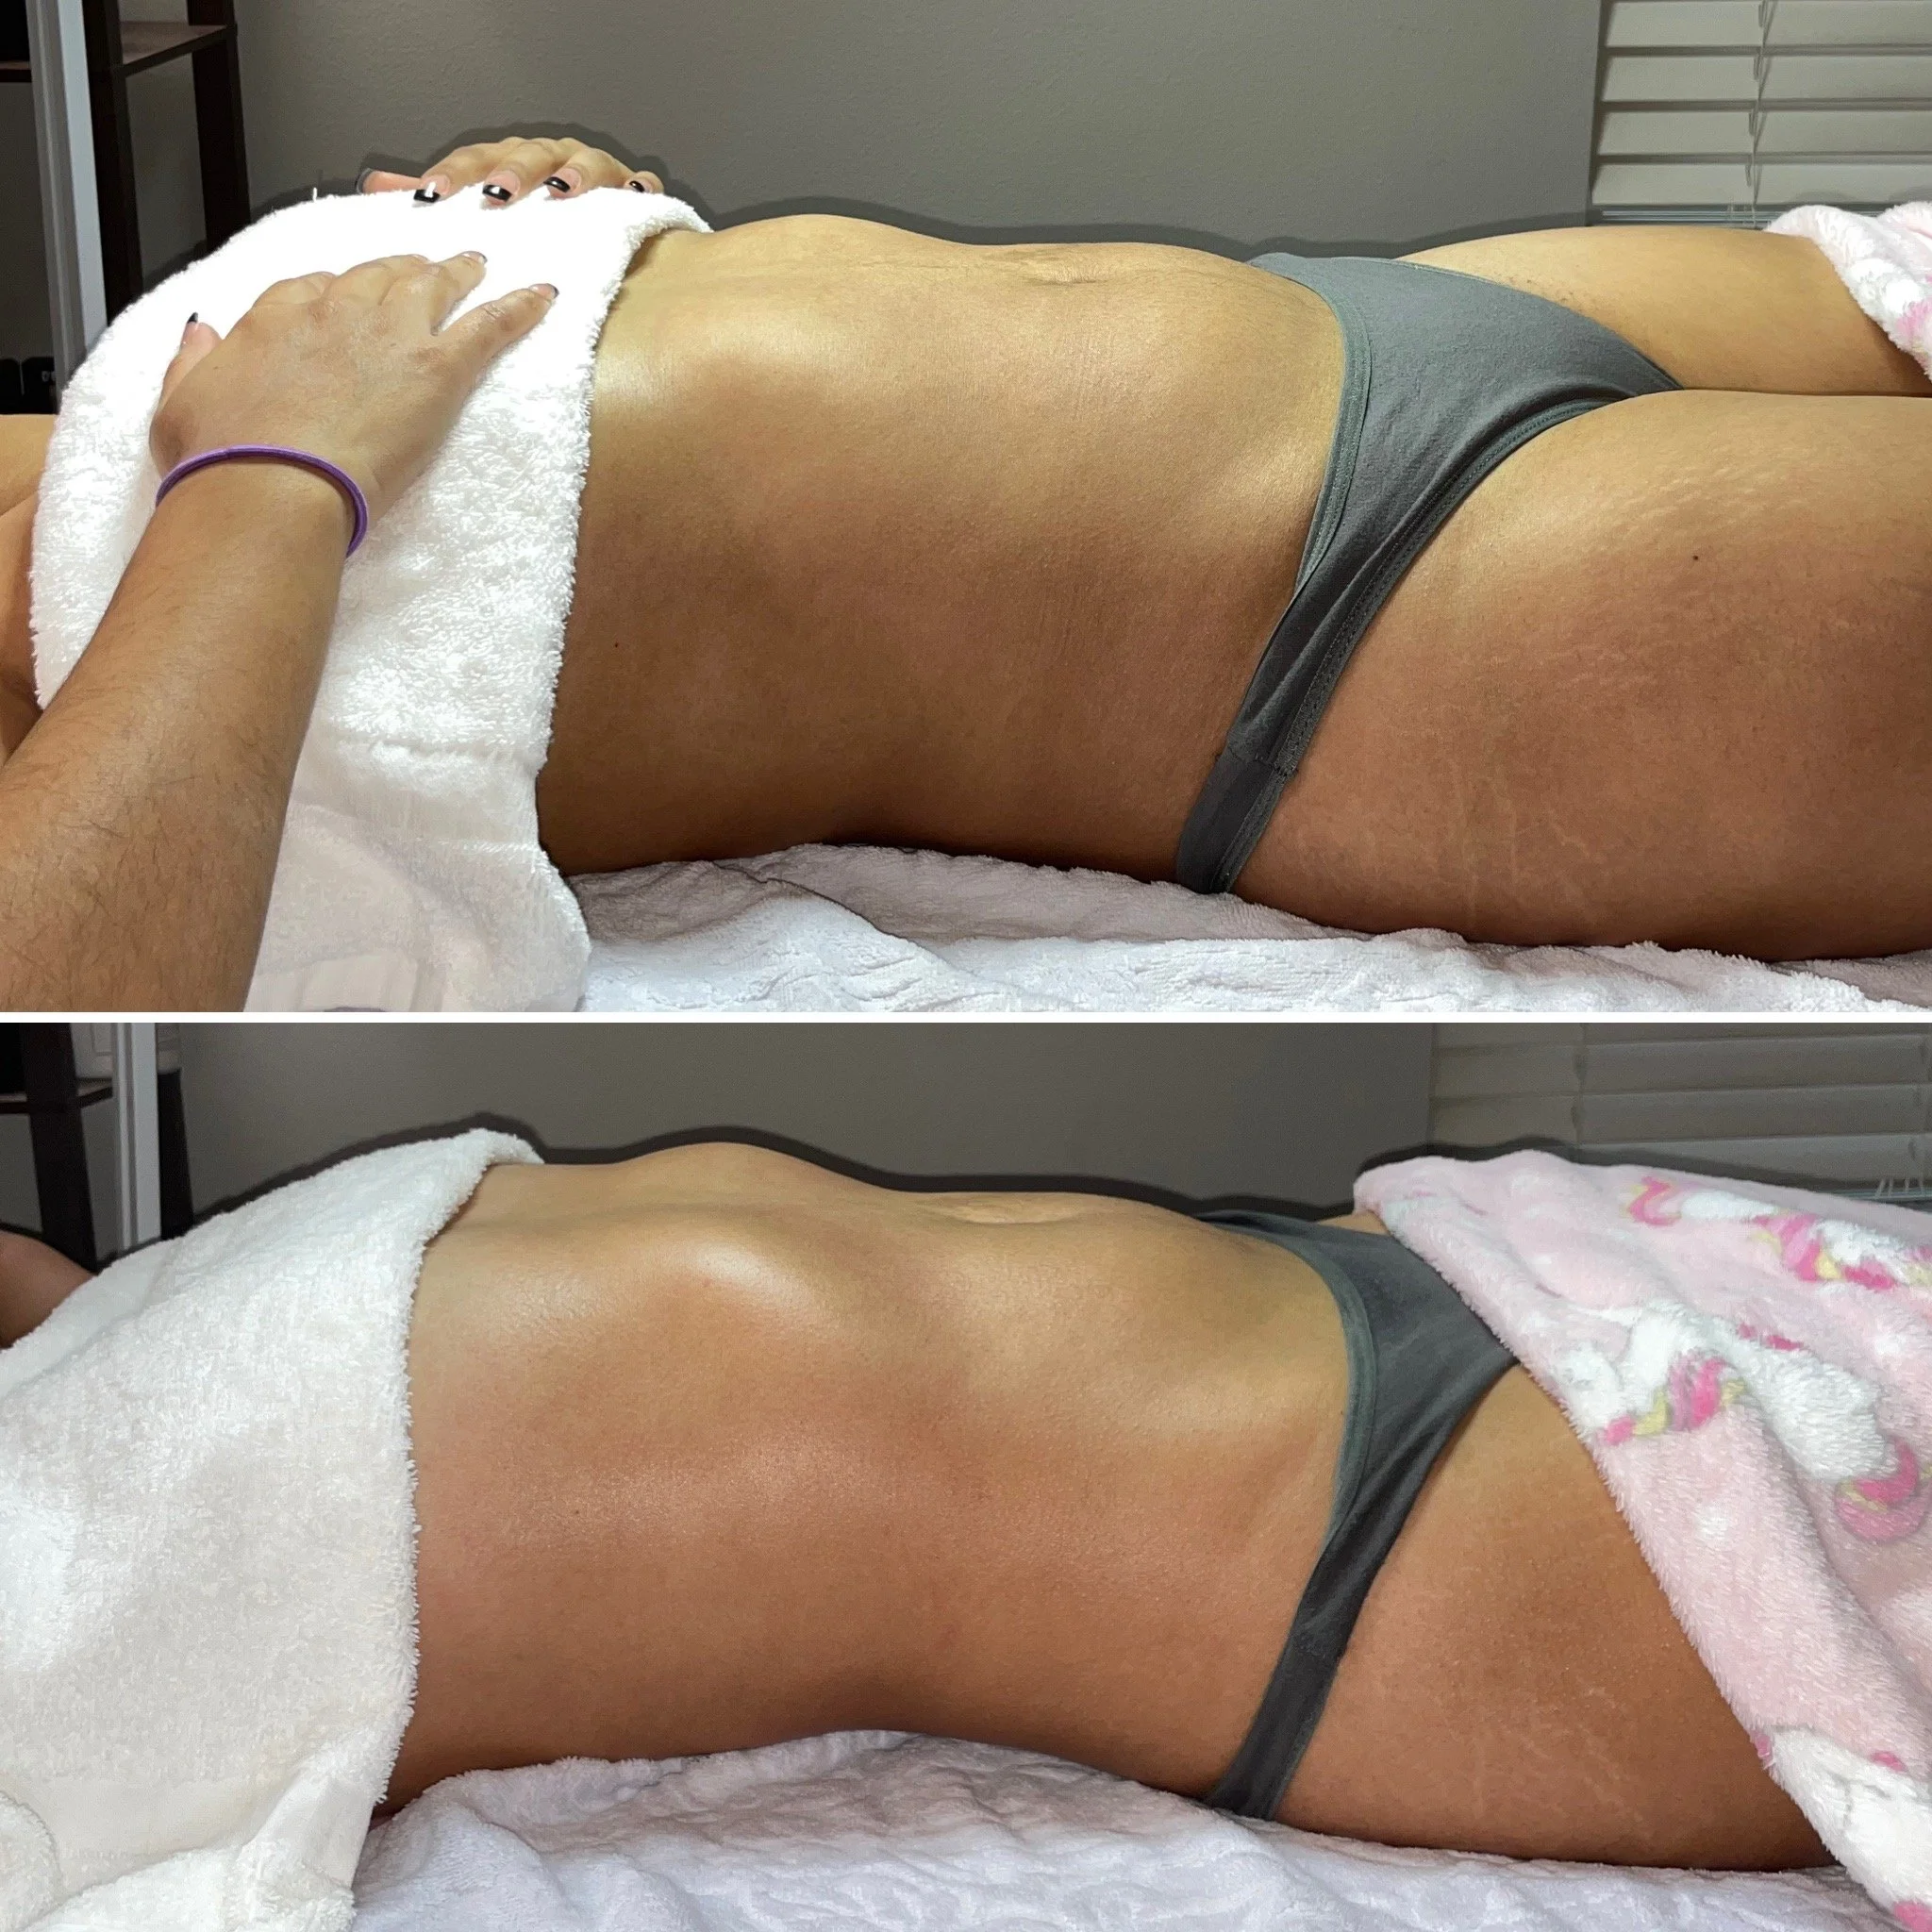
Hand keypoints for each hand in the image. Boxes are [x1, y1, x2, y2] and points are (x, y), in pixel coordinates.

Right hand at [149, 252, 556, 529]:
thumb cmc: (223, 461)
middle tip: (426, 267)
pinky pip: (489, 326)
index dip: (337, 292)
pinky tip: (543, 297)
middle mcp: (335, 310)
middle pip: (378, 275)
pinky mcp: (437, 369)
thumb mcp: (181, 404)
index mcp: (276, 315)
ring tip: (478, 266)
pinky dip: (519, 308)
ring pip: (433, 285)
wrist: (268, 490)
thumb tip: (199, 333)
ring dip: (458, 273)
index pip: (314, 286)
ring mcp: (389, 335)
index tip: (348, 299)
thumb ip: (193, 362)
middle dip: (402, 269)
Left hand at [361, 135, 662, 205]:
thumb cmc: (538, 224)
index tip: (432, 196)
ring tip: (559, 192)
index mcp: (509, 163)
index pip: (476, 161)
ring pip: (581, 161)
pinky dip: (633, 186)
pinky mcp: (632, 192)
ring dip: (570, 174)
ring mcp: (593, 172)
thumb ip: (437, 199)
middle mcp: (549, 160)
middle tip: (496, 197)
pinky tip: (629, 193)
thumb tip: (378, 188)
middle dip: (512, 173)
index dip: (454, 174)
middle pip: (528, 155)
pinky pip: (636, 184)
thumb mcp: (482, 212)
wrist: (602, 241)